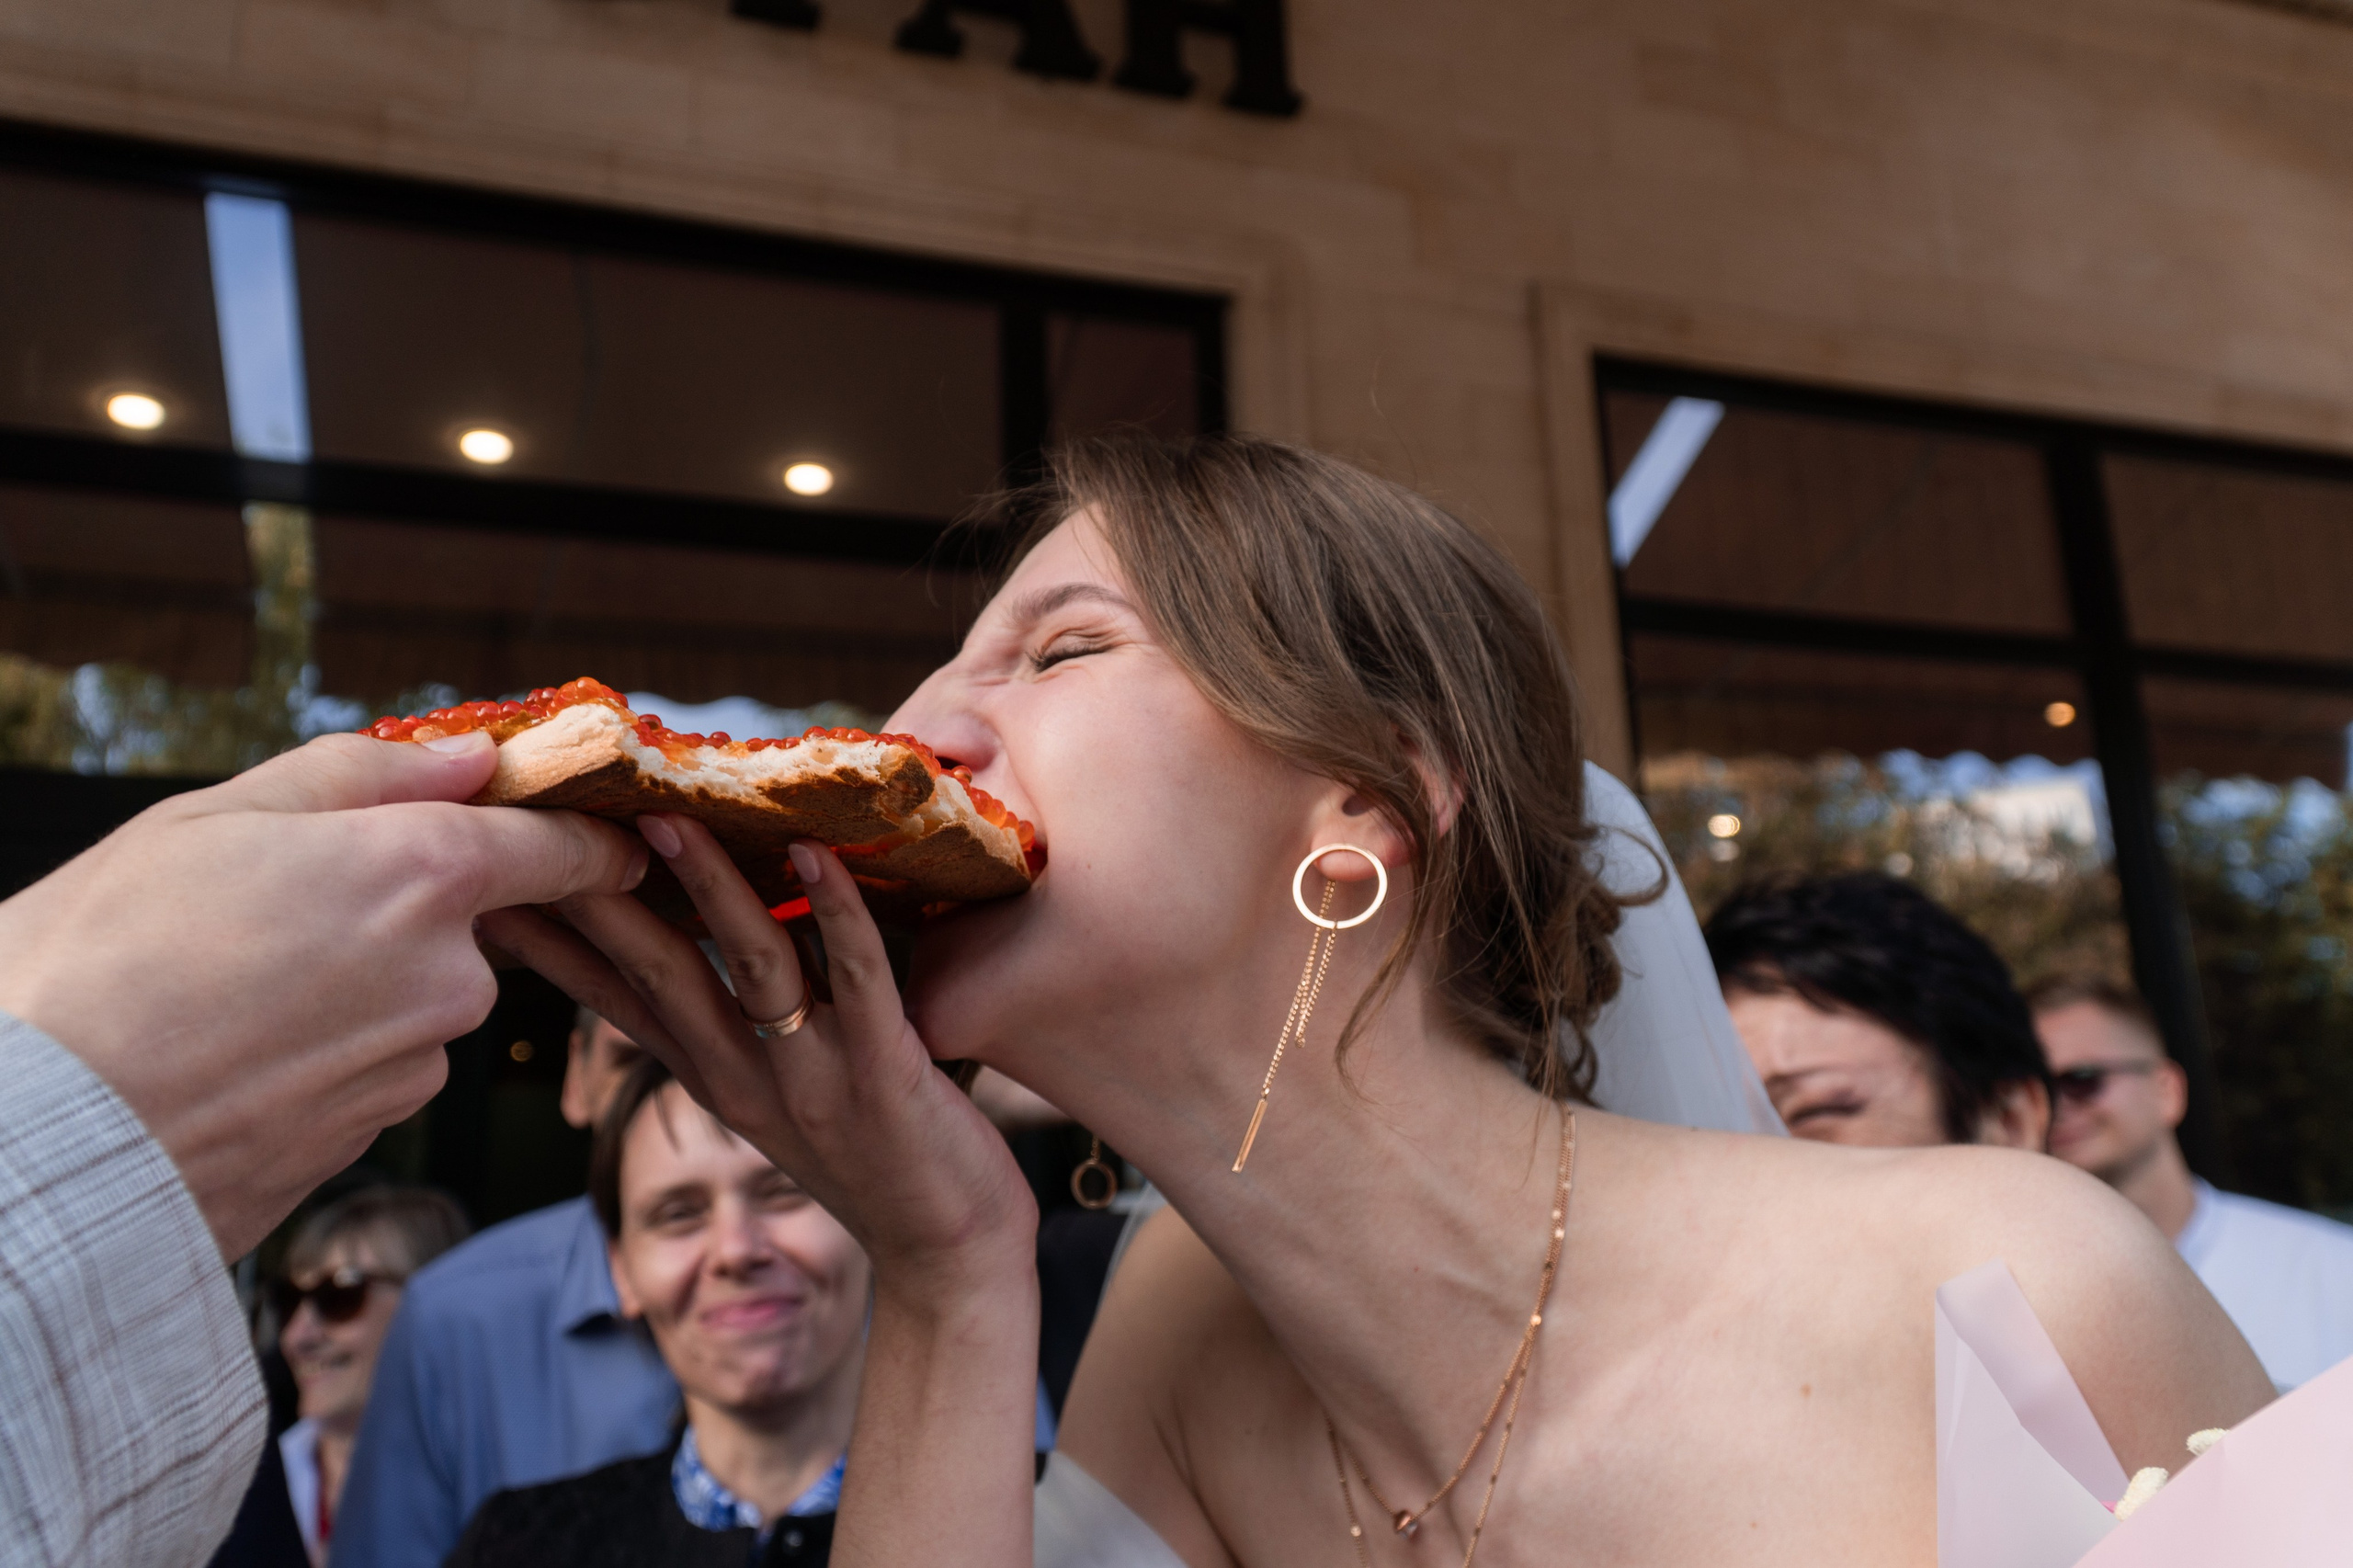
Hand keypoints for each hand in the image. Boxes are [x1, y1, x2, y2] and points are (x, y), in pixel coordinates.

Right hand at [0, 731, 648, 1257]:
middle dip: (395, 911)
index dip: (587, 839)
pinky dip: (316, 1053)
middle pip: (465, 928)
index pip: (562, 851)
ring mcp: (414, 1069)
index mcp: (423, 875)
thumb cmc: (102, 959)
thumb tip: (469, 760)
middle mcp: (447, 979)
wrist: (37, 1143)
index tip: (606, 836)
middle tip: (273, 907)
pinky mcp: (369, 1139)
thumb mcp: (214, 818)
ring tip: (218, 986)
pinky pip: (366, 1069)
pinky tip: (226, 1052)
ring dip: (346, 986)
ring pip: (408, 1002)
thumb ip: (360, 779)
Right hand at [478, 814, 1038, 1296]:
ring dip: (708, 885)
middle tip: (550, 822)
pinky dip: (836, 911)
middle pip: (655, 969)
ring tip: (667, 816)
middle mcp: (744, 1076)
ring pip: (746, 962)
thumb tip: (693, 945)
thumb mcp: (773, 1098)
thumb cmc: (875, 1156)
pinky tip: (817, 851)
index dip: (552, 940)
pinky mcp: (883, 1073)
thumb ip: (733, 1029)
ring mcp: (811, 1076)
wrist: (945, 1255)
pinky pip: (857, 976)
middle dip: (602, 896)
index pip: (612, 996)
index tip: (493, 881)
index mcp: (711, 1076)